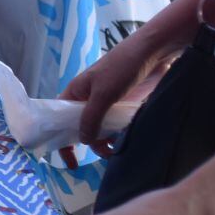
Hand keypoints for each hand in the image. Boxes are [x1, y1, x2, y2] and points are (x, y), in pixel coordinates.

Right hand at [60, 22, 182, 149]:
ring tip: (115, 149)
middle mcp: (89, 100)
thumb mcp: (103, 93)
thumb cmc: (123, 67)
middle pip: (81, 128)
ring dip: (105, 143)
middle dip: (88, 144)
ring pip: (100, 130)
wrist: (154, 53)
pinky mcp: (123, 107)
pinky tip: (125, 140)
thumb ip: (91, 118)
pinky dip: (118, 136)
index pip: (60, 119)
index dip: (60, 139)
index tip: (70, 160)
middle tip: (103, 153)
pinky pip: (116, 127)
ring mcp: (107, 104)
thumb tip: (83, 140)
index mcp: (76, 93)